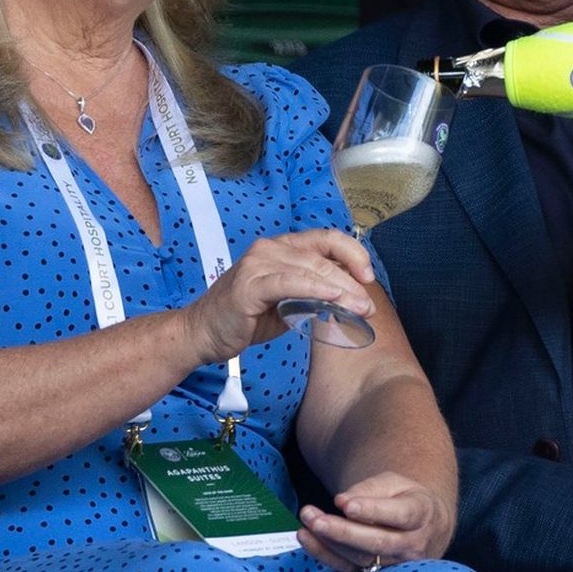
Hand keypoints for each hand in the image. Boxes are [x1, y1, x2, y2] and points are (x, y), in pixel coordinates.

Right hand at [182, 230, 375, 363]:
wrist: (203, 332)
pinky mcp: (250, 284)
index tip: (368, 277)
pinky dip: (315, 289)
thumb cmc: (245, 317)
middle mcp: (271, 248)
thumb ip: (313, 294)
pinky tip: (333, 298)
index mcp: (282, 247)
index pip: (326, 239)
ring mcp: (259, 263)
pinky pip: (290, 283)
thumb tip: (350, 299)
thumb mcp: (287, 302)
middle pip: (323, 257)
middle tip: (369, 305)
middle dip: (352, 281)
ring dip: (341, 290)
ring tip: (360, 308)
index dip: (352, 253)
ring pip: (311, 269)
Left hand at [297, 472, 454, 571]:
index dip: (373, 510)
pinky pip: (348, 569)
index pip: (400, 514)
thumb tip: (343, 501)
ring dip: (329, 541)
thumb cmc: (405, 499)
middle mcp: (412, 545)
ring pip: (360, 558)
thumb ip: (371, 488)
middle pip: (377, 542)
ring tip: (307, 520)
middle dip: (343, 531)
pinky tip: (307, 537)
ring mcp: (395, 565)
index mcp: (422, 514)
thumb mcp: (395, 483)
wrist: (424, 528)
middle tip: (315, 518)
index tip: (346, 504)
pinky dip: (325, 554)